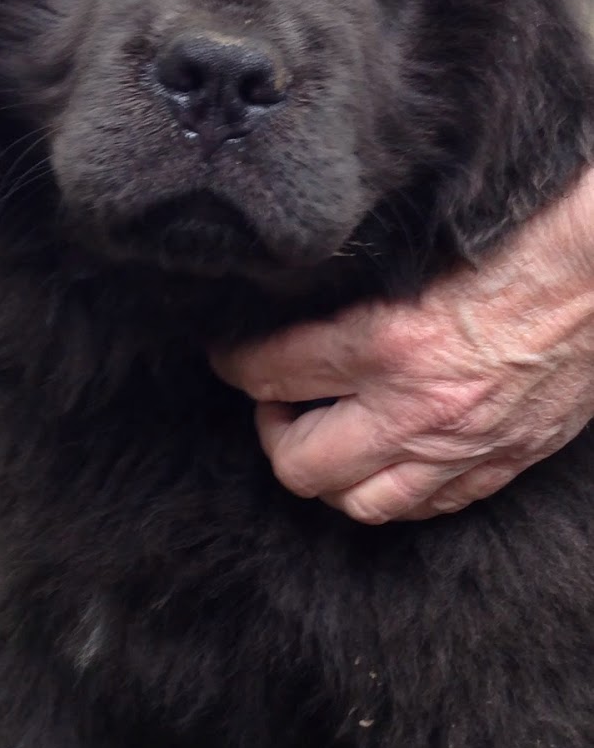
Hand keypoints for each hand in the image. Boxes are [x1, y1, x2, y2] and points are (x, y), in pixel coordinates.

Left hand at [213, 167, 593, 522]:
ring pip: (357, 502)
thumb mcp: (420, 252)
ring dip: (329, 474)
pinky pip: (424, 507)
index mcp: (387, 342)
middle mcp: (416, 408)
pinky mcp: (499, 463)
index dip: (233, 363)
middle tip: (278, 400)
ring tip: (326, 435)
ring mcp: (459, 447)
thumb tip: (294, 303)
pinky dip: (391, 489)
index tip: (228, 355)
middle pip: (299, 463)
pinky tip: (386, 458)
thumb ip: (357, 290)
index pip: (269, 371)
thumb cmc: (520, 240)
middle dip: (274, 432)